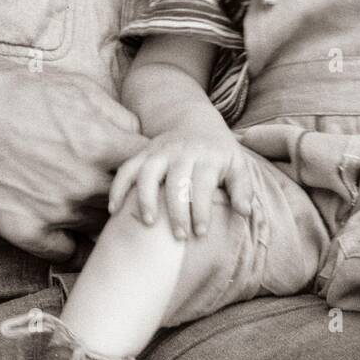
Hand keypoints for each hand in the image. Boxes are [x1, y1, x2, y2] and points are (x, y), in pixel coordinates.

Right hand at [0, 61, 145, 259]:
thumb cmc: (19, 93)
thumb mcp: (78, 88)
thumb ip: (118, 116)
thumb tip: (140, 142)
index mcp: (101, 145)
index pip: (150, 172)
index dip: (149, 175)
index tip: (141, 176)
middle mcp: (83, 182)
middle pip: (128, 207)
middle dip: (128, 202)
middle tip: (122, 201)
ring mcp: (55, 209)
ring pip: (98, 231)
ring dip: (99, 225)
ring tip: (92, 215)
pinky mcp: (27, 230)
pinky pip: (67, 254)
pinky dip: (71, 247)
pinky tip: (68, 235)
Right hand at [108, 129, 253, 240]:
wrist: (196, 122)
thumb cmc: (219, 154)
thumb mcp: (237, 166)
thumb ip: (242, 189)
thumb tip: (244, 212)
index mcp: (207, 157)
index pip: (203, 185)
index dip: (201, 210)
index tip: (200, 234)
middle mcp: (181, 153)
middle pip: (176, 183)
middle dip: (176, 211)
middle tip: (178, 237)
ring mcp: (159, 152)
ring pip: (148, 174)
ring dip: (146, 198)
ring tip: (148, 223)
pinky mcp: (143, 154)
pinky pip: (127, 169)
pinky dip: (118, 187)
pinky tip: (114, 210)